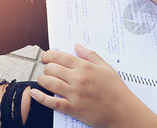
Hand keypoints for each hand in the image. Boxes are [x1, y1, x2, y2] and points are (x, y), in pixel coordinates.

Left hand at [30, 44, 144, 126]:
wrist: (122, 110)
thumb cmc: (116, 89)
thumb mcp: (106, 67)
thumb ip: (91, 55)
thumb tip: (77, 46)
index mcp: (86, 67)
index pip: (60, 56)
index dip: (49, 55)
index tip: (47, 57)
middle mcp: (78, 79)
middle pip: (51, 69)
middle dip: (47, 68)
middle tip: (49, 70)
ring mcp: (74, 94)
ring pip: (48, 83)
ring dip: (42, 80)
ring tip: (45, 80)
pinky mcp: (72, 108)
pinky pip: (51, 102)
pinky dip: (40, 97)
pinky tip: (34, 93)